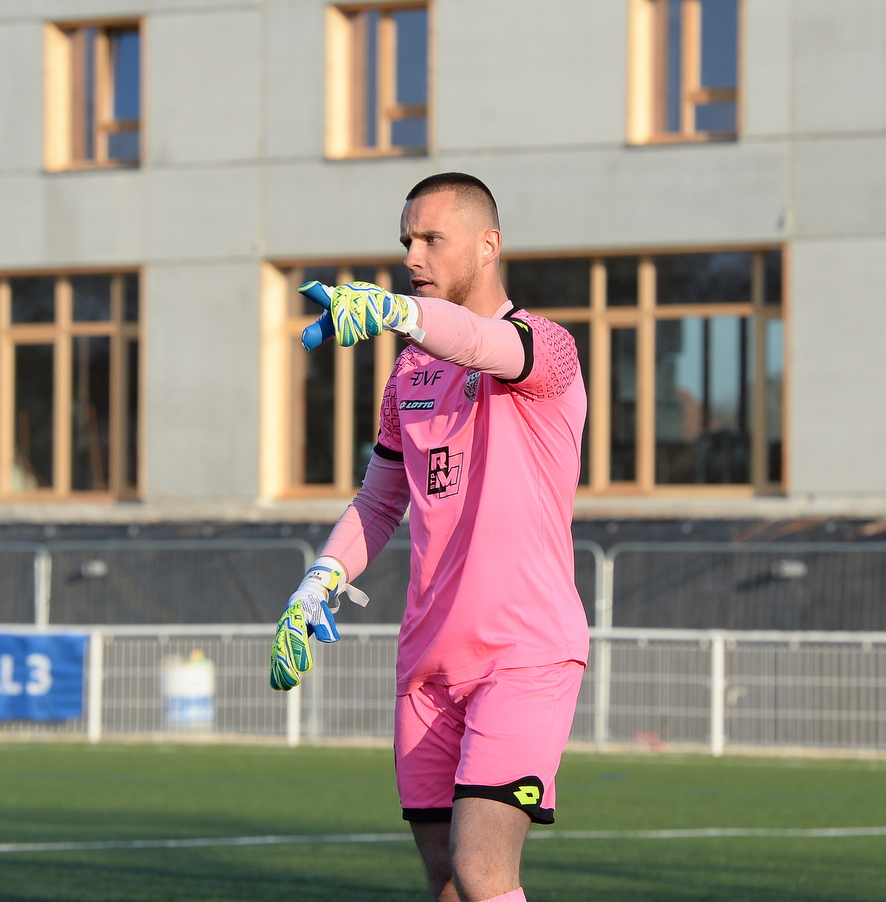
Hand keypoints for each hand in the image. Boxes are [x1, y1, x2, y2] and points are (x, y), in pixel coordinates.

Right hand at [269, 557, 344, 690]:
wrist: (303, 598)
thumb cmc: (315, 606)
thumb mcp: (322, 613)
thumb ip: (325, 626)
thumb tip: (330, 639)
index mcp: (296, 620)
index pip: (298, 640)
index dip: (301, 654)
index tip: (306, 669)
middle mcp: (285, 629)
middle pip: (284, 650)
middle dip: (288, 667)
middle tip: (295, 683)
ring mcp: (281, 635)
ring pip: (278, 656)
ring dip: (280, 672)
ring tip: (284, 687)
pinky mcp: (280, 641)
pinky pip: (276, 657)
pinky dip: (275, 670)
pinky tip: (277, 684)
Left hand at [300, 280, 423, 347]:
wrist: (381, 306)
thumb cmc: (352, 315)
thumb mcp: (332, 324)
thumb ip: (318, 332)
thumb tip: (305, 344)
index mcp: (333, 297)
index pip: (322, 296)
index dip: (314, 292)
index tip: (304, 288)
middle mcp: (347, 291)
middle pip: (343, 322)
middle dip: (348, 333)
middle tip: (353, 333)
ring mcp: (364, 292)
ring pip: (360, 326)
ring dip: (362, 332)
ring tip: (364, 326)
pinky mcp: (379, 297)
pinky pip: (375, 325)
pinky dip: (374, 329)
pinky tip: (374, 323)